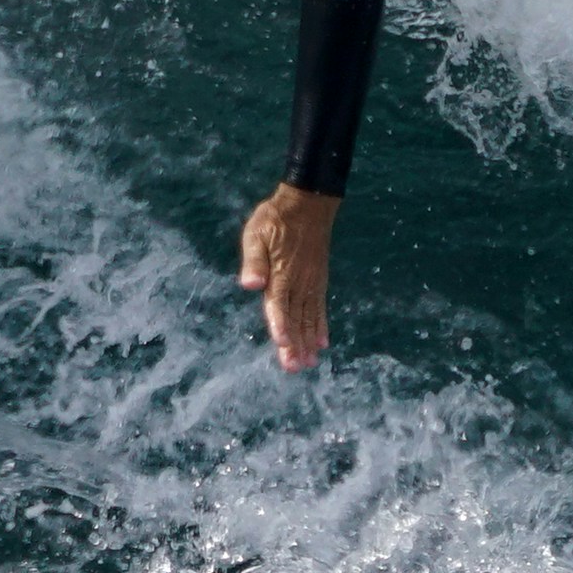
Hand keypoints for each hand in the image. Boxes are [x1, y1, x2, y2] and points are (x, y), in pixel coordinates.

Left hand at [238, 182, 337, 370]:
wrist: (308, 204)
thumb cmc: (274, 220)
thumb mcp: (256, 234)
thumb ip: (253, 260)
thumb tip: (249, 284)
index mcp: (280, 274)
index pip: (279, 304)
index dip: (280, 325)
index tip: (283, 345)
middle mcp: (298, 283)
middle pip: (295, 317)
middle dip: (294, 344)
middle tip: (294, 368)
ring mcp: (311, 283)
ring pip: (309, 317)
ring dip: (308, 340)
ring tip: (309, 363)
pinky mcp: (318, 280)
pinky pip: (320, 307)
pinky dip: (321, 326)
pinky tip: (323, 343)